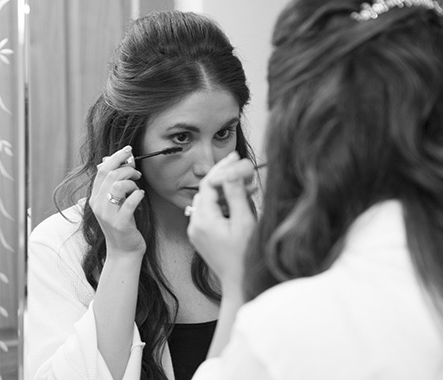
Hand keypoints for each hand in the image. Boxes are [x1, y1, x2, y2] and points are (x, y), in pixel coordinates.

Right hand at [90, 145, 145, 257]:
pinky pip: (129, 202)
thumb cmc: (122, 224)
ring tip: (137, 187)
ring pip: (117, 186)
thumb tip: (116, 161)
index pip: (102, 170)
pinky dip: (138, 195)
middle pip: (110, 175)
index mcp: (94, 198)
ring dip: (132, 182)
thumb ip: (112, 185)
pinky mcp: (120, 223)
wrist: (123, 251)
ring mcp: (107, 215)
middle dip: (127, 168)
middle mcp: (98, 205)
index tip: (127, 151)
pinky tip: (141, 195)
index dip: (115, 157)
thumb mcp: (114, 203)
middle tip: (137, 172)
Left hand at [187, 152, 256, 293]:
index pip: (208, 184)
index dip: (222, 168)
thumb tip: (231, 172)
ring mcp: (197, 231)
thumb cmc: (245, 258)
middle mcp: (195, 224)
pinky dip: (223, 203)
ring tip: (246, 182)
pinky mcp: (202, 236)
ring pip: (209, 200)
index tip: (236, 157)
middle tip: (240, 164)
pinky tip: (240, 199)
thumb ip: (236, 196)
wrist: (239, 285)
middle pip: (207, 190)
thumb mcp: (244, 223)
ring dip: (225, 189)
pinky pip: (210, 212)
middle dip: (224, 176)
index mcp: (203, 220)